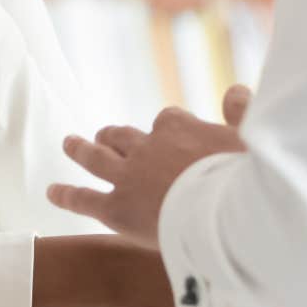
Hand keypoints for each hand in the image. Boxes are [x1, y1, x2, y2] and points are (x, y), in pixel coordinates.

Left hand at [48, 85, 251, 245]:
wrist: (226, 217)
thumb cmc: (248, 180)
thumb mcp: (254, 138)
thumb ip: (244, 112)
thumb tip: (235, 89)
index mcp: (181, 128)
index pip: (168, 120)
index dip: (169, 129)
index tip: (174, 137)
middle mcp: (148, 146)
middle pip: (124, 135)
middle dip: (114, 135)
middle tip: (105, 134)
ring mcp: (128, 176)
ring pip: (98, 156)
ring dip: (82, 148)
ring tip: (71, 143)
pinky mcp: (117, 208)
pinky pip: (84, 198)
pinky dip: (66, 194)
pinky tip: (51, 192)